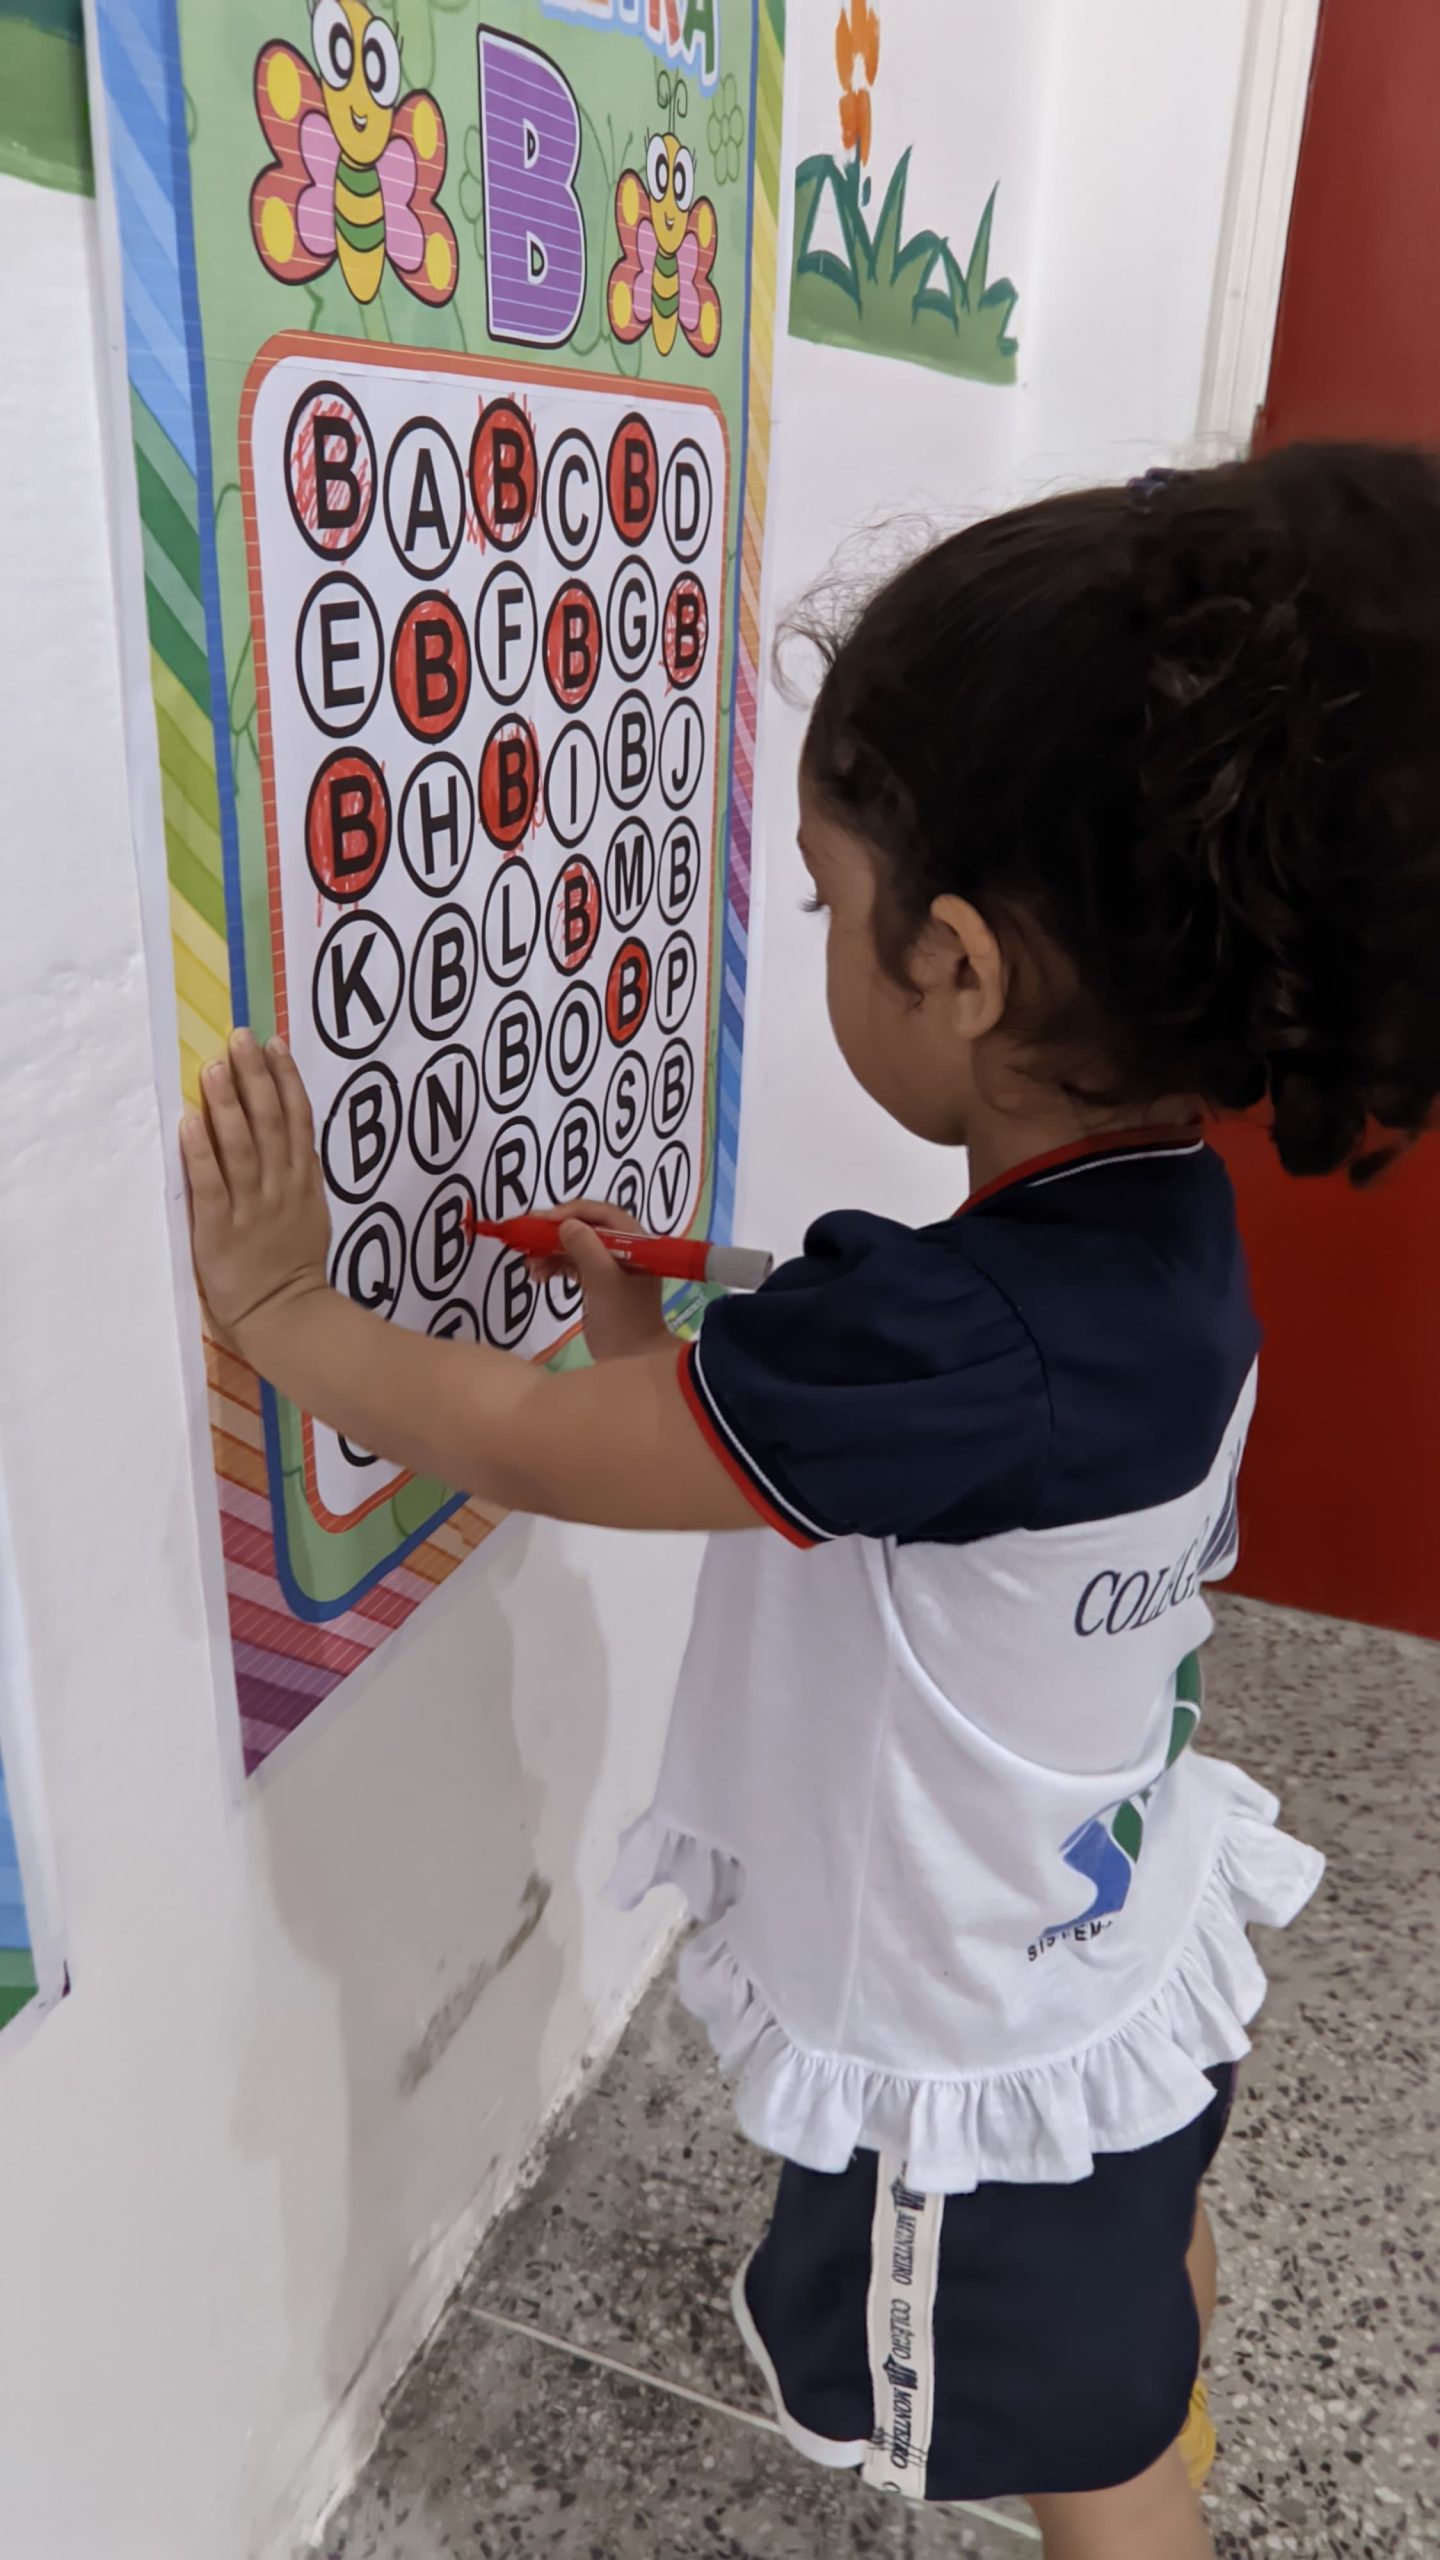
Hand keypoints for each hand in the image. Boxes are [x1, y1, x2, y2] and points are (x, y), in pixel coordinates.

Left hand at [183, 1031, 330, 1346]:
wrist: (287, 1315)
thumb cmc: (294, 1264)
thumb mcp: (312, 1210)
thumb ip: (300, 1170)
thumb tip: (292, 1128)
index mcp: (301, 1179)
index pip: (297, 1118)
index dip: (285, 1078)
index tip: (272, 1044)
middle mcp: (279, 1185)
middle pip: (269, 1121)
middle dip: (254, 1076)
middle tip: (239, 1039)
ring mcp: (251, 1206)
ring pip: (241, 1145)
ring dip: (227, 1103)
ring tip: (214, 1068)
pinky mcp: (221, 1228)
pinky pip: (211, 1184)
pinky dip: (201, 1152)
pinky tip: (191, 1122)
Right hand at [532, 1199, 671, 1363]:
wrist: (631, 1360)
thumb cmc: (623, 1320)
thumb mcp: (604, 1281)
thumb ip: (586, 1248)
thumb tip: (565, 1224)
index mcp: (636, 1241)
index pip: (600, 1213)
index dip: (569, 1212)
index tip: (540, 1220)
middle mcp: (624, 1248)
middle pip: (584, 1228)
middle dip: (554, 1234)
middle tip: (526, 1240)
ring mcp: (610, 1266)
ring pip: (574, 1246)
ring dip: (549, 1252)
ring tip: (530, 1267)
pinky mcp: (597, 1283)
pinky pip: (572, 1264)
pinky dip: (554, 1267)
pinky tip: (538, 1276)